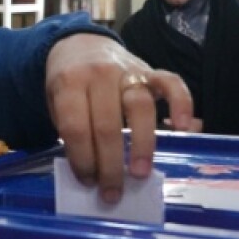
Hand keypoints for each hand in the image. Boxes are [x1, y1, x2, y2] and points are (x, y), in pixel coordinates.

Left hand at [45, 34, 194, 201]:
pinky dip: (181, 103)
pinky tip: (183, 127)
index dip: (81, 158)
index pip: (76, 126)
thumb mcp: (56, 102)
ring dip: (141, 145)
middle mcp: (100, 74)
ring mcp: (128, 71)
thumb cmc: (69, 85)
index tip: (87, 181)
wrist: (81, 45)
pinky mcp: (151, 70)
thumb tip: (90, 173)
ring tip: (139, 174)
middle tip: (112, 193)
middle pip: (107, 124)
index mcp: (69, 82)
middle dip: (109, 165)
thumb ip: (71, 130)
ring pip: (140, 107)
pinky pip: (171, 83)